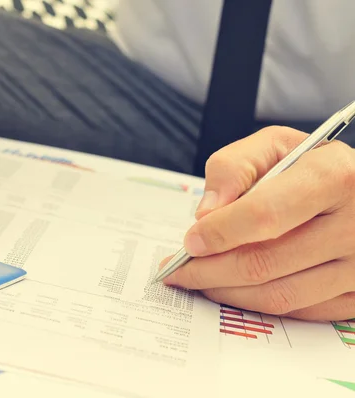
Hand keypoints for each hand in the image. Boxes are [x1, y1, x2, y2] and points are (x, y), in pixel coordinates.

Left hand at [160, 126, 354, 320]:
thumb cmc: (312, 166)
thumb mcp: (275, 146)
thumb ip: (234, 168)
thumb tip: (206, 214)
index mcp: (332, 176)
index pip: (264, 215)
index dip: (219, 233)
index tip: (190, 241)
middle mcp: (354, 224)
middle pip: (265, 263)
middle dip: (209, 271)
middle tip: (179, 271)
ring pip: (279, 296)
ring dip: (226, 293)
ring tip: (199, 280)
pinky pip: (297, 311)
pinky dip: (256, 305)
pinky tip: (233, 289)